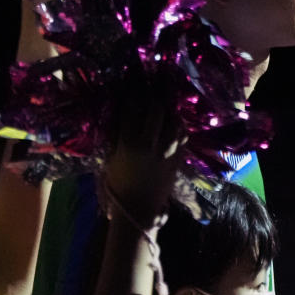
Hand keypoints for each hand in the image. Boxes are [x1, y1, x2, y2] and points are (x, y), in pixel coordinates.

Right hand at [104, 73, 181, 227]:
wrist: (138, 208)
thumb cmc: (119, 183)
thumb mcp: (112, 157)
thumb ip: (118, 135)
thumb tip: (122, 114)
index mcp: (129, 143)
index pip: (132, 109)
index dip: (132, 94)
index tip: (132, 86)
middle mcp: (150, 143)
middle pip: (155, 110)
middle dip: (152, 97)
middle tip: (150, 91)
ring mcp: (167, 151)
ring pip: (173, 120)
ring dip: (168, 110)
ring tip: (163, 105)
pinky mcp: (178, 158)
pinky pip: (182, 135)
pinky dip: (177, 125)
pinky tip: (173, 122)